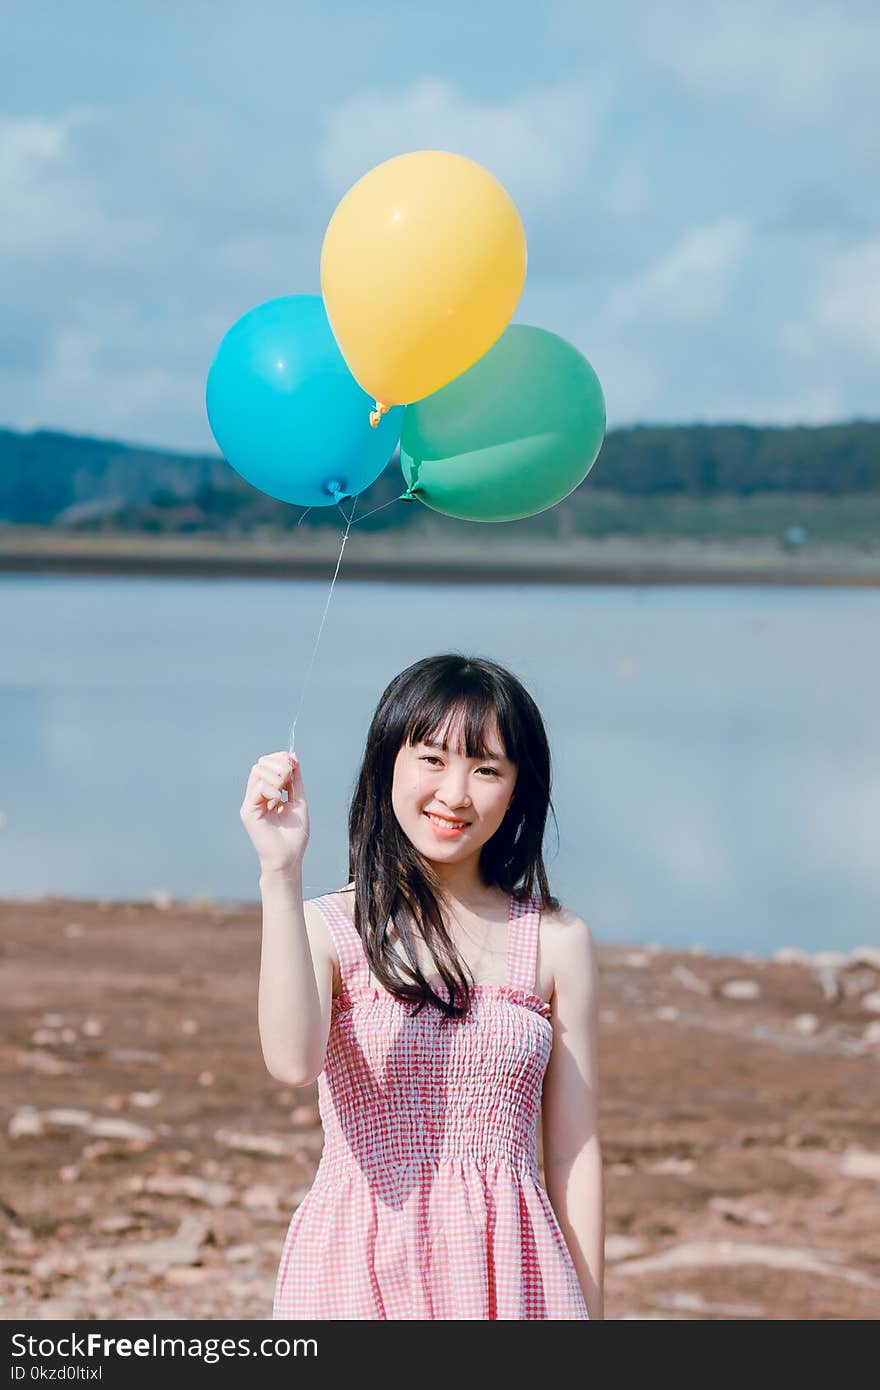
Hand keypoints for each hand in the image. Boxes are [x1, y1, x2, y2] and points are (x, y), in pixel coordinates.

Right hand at [239, 751, 309, 873]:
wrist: (288, 858)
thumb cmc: (294, 834)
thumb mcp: (299, 800)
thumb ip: (295, 779)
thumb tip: (292, 755)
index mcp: (266, 794)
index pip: (266, 766)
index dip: (279, 759)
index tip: (293, 762)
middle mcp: (255, 797)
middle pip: (260, 765)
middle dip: (278, 764)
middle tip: (289, 777)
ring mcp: (250, 804)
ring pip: (258, 772)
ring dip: (277, 776)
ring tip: (284, 792)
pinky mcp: (248, 811)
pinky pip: (259, 787)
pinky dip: (273, 790)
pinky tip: (278, 802)